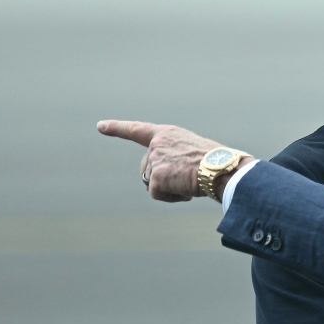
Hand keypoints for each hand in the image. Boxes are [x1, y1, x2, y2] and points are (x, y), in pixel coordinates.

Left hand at [97, 120, 248, 202]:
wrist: (222, 169)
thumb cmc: (218, 162)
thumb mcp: (194, 151)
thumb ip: (175, 157)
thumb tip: (164, 181)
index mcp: (168, 134)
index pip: (138, 130)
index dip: (118, 128)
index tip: (100, 126)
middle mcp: (157, 144)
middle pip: (148, 169)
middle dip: (163, 179)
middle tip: (187, 178)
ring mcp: (155, 159)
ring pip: (153, 184)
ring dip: (171, 188)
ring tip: (191, 182)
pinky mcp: (156, 176)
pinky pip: (157, 194)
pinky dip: (172, 197)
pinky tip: (186, 191)